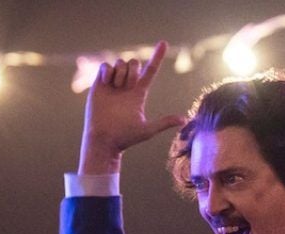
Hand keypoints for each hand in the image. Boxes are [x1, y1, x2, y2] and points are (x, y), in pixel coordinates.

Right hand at [78, 41, 184, 174]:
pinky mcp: (99, 84)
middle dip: (132, 70)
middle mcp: (127, 86)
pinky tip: (106, 82)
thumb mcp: (147, 130)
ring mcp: (113, 84)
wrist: (103, 139)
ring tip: (115, 87)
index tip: (163, 43)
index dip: (157, 57)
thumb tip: (184, 120)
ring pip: (120, 63)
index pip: (151, 70)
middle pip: (134, 63)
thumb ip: (164, 123)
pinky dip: (107, 71)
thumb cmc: (125, 138)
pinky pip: (105, 66)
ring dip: (120, 73)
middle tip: (127, 86)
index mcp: (139, 93)